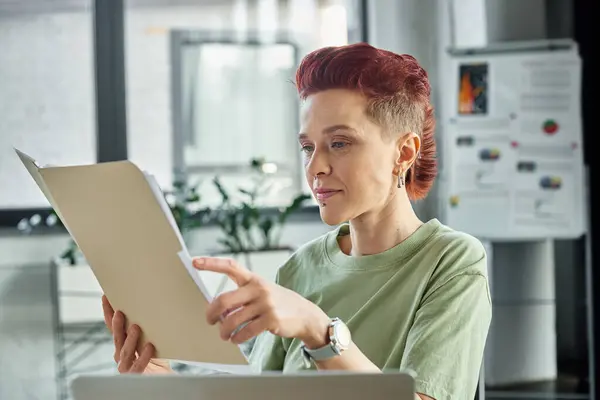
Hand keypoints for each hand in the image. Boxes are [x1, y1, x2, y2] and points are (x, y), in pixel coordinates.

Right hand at [102, 295, 172, 373]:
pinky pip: (138, 365)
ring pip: (125, 351)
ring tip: (136, 327)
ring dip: (130, 339)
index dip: (108, 313)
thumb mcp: (151, 339)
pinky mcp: (135, 375)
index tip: (106, 297)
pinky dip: (143, 356)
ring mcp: (126, 365)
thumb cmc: (156, 358)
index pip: (113, 327)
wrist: (162, 379)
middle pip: (117, 337)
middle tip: (120, 312)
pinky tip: (150, 347)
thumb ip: (149, 327)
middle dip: (117, 324)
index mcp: (123, 343)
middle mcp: (122, 354)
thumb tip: (155, 305)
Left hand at [192, 257, 330, 347]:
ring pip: (232, 320)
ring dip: (224, 331)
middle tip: (210, 321)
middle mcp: (259, 289)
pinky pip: (245, 332)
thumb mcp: (263, 292)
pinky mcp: (271, 319)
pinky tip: (236, 339)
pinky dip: (237, 338)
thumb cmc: (279, 303)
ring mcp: (265, 304)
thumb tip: (218, 310)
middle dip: (212, 313)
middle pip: (224, 300)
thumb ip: (242, 296)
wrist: (305, 315)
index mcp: (254, 279)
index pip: (230, 266)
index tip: (195, 262)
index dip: (211, 264)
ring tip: (224, 334)